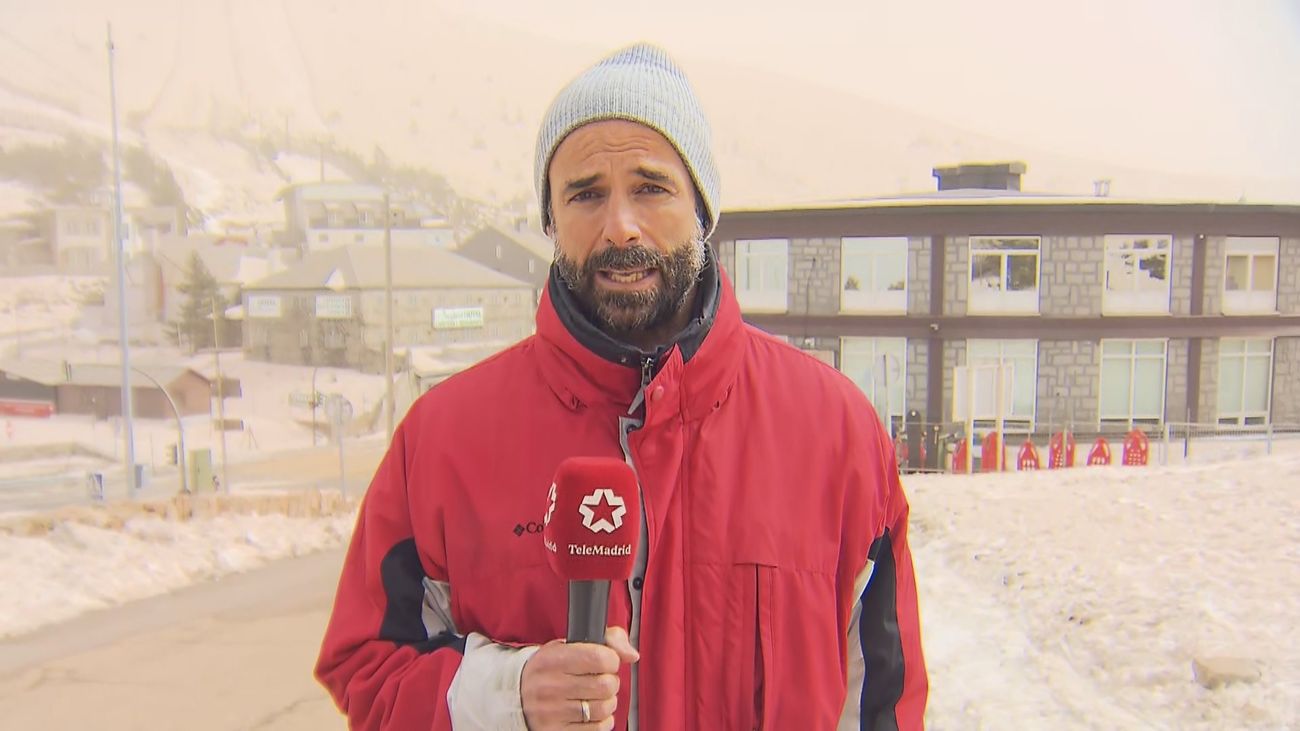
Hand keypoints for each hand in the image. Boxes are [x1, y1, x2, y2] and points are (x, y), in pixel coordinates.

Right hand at [521, 626, 638, 729]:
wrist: (518, 697)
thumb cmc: (550, 670)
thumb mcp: (568, 645)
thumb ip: (606, 639)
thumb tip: (631, 654)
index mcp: (552, 659)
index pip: (600, 657)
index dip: (611, 660)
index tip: (605, 662)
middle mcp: (549, 686)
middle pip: (606, 685)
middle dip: (610, 682)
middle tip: (600, 680)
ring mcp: (552, 712)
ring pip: (604, 708)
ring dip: (607, 703)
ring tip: (595, 697)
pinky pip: (597, 729)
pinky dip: (602, 721)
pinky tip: (590, 713)